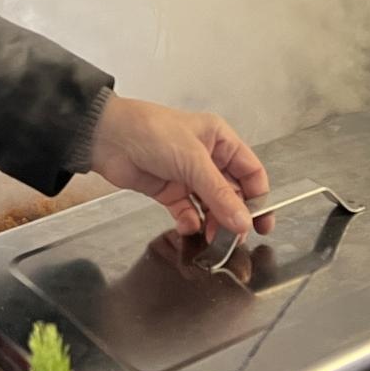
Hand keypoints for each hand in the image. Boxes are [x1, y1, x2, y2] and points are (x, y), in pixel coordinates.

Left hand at [89, 95, 271, 240]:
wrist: (108, 138)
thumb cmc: (152, 132)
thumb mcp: (193, 161)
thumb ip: (219, 195)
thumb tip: (243, 222)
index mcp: (220, 140)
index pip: (250, 172)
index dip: (259, 198)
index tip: (261, 223)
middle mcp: (207, 158)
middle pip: (232, 193)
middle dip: (234, 215)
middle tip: (236, 238)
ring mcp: (187, 176)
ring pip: (210, 206)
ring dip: (213, 223)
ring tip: (213, 238)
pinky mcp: (168, 191)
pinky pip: (187, 212)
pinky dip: (190, 222)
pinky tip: (188, 227)